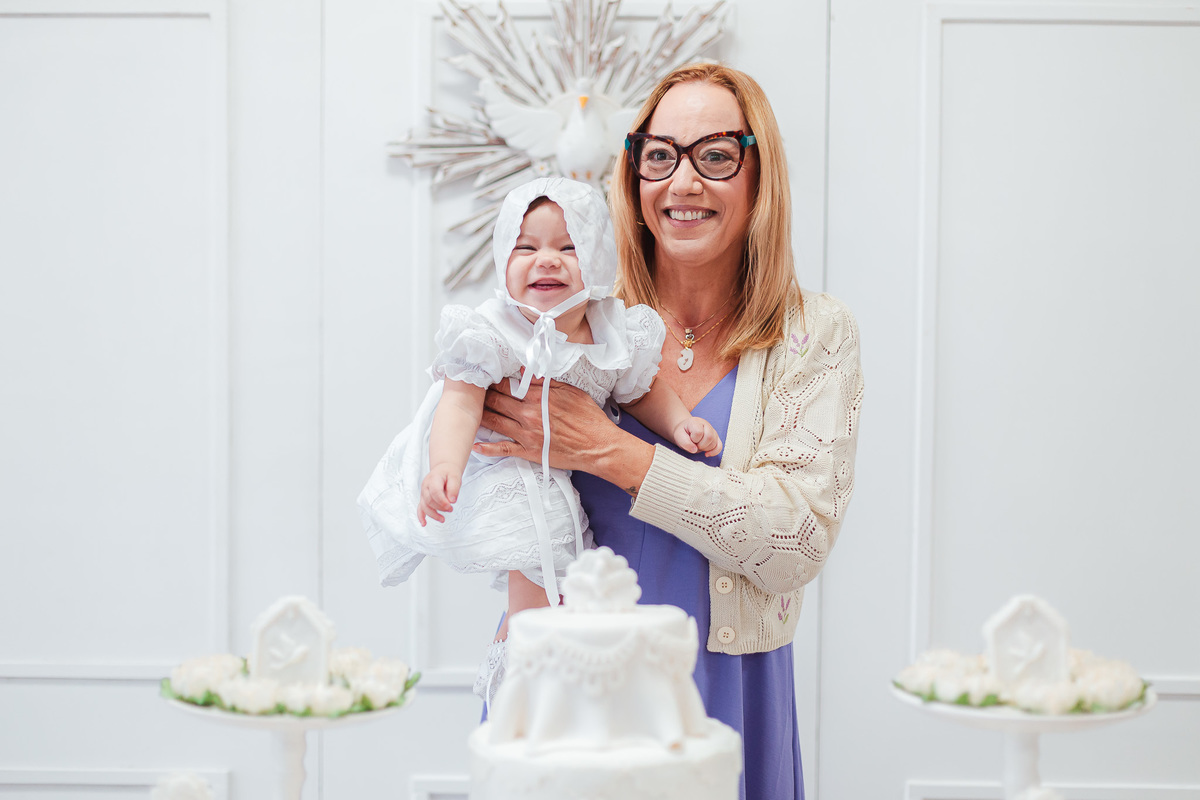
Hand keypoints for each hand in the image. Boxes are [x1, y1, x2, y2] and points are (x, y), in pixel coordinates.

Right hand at [418, 464, 460, 525]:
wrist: (443, 469)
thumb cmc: (449, 473)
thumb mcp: (455, 477)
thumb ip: (454, 488)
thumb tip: (452, 500)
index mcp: (433, 478)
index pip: (435, 492)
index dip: (442, 501)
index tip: (451, 506)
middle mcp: (426, 486)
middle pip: (429, 500)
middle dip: (440, 507)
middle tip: (451, 509)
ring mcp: (423, 492)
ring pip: (424, 506)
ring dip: (433, 514)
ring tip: (443, 519)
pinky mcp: (423, 498)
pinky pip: (420, 508)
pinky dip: (421, 516)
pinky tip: (424, 523)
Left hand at [473, 377, 615, 471]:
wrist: (598, 446)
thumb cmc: (588, 418)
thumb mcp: (571, 391)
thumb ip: (547, 382)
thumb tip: (527, 371)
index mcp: (538, 397)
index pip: (507, 385)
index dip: (494, 381)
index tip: (486, 378)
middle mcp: (528, 414)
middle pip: (495, 401)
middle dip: (483, 396)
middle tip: (473, 392)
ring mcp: (526, 434)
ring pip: (494, 422)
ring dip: (480, 415)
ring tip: (469, 411)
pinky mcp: (528, 451)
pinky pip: (502, 449)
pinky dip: (487, 448)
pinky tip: (475, 444)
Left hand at [673, 416, 722, 457]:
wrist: (685, 431)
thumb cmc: (682, 433)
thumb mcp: (678, 436)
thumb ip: (685, 442)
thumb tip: (694, 450)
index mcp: (696, 422)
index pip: (699, 433)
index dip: (693, 440)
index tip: (689, 439)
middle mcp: (706, 425)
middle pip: (709, 437)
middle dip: (700, 445)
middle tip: (693, 444)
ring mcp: (712, 431)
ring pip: (714, 443)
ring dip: (705, 449)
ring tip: (698, 446)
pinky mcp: (716, 438)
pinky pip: (719, 447)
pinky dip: (714, 452)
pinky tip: (706, 454)